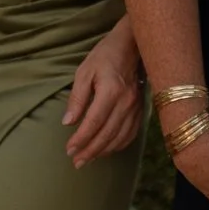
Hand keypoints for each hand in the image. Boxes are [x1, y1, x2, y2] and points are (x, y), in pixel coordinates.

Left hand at [62, 32, 144, 168]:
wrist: (132, 47)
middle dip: (90, 151)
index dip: (81, 139)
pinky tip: (107, 150)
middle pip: (107, 134)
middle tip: (76, 162)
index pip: (94, 122)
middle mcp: (126, 102)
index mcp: (110, 91)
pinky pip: (131, 134)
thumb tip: (68, 122)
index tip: (69, 150)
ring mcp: (136, 107)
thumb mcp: (84, 72)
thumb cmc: (104, 57)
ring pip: (120, 137)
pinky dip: (118, 145)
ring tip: (88, 159)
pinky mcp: (140, 110)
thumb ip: (77, 98)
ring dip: (103, 151)